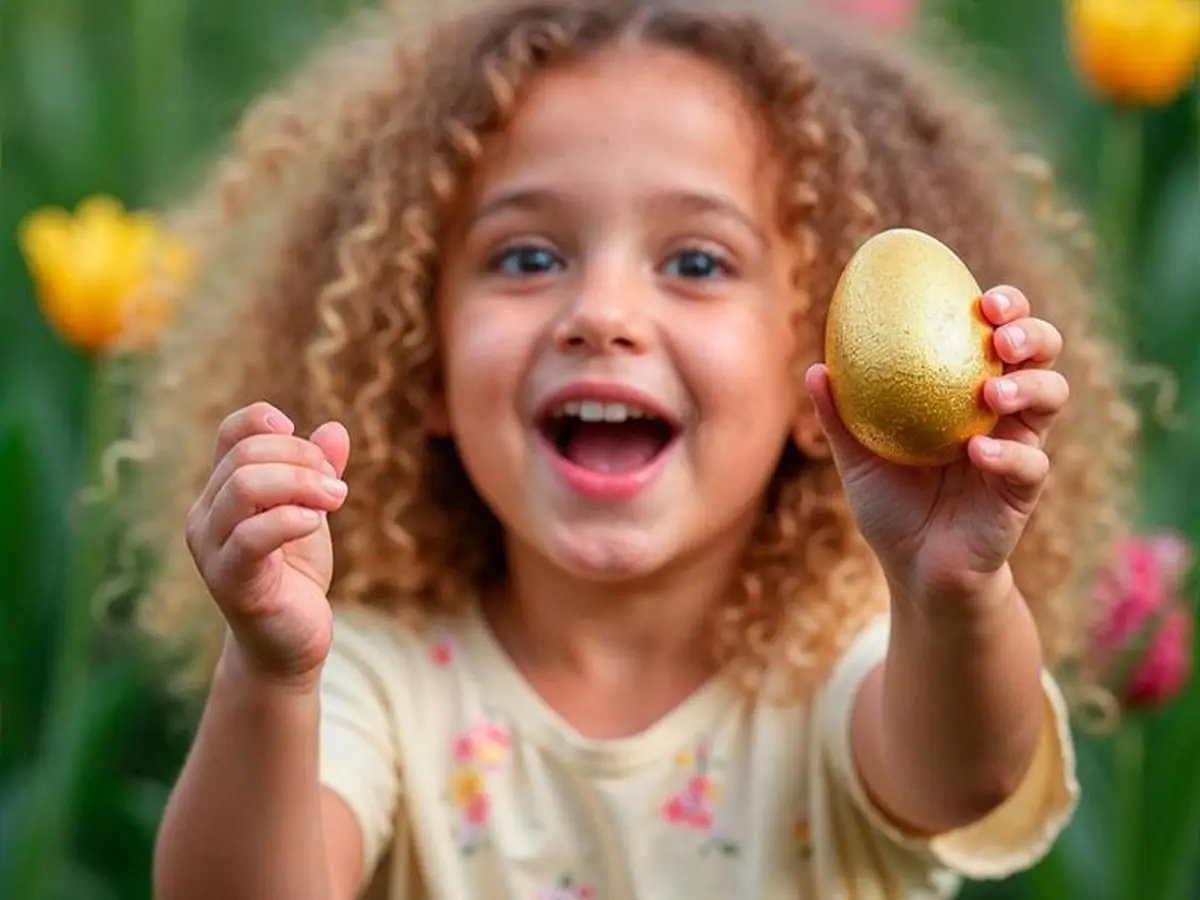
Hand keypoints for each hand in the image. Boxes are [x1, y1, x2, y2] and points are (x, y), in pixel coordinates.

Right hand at [185, 401, 350, 683]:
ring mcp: (212, 548)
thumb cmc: (296, 573)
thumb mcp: (312, 512)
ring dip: (300, 483)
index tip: (312, 442)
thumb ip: (319, 472)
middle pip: (245, 455)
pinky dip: (290, 519)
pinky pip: (251, 536)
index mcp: (222, 491)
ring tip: (334, 500)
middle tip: (336, 485)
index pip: (231, 433)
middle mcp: (207, 515)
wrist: (290, 641)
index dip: (267, 421)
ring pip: (243, 485)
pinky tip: (316, 524)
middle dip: (302, 459)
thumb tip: (335, 428)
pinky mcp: (230, 580)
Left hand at [806, 285, 1067, 605]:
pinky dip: (1007, 452)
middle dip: (1031, 333)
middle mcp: (1002, 410)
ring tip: (991, 392)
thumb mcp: (857, 458)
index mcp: (966, 390)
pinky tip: (977, 451)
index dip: (1003, 307)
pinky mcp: (1022, 490)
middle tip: (1001, 335)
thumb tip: (815, 368)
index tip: (982, 298)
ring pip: (1051, 398)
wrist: (914, 570)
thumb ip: (839, 416)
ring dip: (1028, 386)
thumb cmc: (890, 506)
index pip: (996, 333)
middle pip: (1040, 354)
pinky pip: (1030, 462)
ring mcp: (1018, 446)